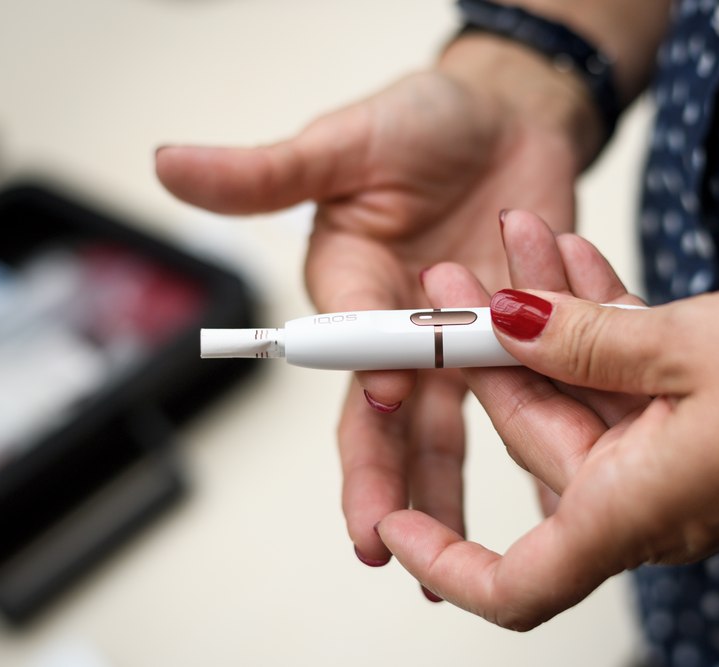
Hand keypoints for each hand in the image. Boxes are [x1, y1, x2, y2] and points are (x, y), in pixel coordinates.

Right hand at [155, 39, 595, 568]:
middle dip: (383, 477)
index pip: (350, 345)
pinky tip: (550, 500)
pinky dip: (535, 448)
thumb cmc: (425, 121)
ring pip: (450, 430)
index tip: (386, 398)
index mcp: (352, 287)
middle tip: (383, 542)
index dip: (368, 372)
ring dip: (447, 491)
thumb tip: (168, 162)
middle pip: (387, 416)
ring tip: (458, 558)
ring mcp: (460, 345)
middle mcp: (400, 330)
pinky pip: (527, 401)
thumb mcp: (347, 141)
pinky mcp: (520, 343)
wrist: (513, 118)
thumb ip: (268, 171)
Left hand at [377, 210, 718, 629]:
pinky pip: (623, 371)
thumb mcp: (689, 346)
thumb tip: (500, 322)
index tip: (393, 524)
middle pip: (536, 437)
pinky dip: (594, 319)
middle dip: (488, 354)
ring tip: (508, 240)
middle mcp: (648, 497)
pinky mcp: (694, 415)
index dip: (445, 561)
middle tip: (451, 282)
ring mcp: (671, 454)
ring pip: (576, 388)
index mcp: (639, 511)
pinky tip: (564, 258)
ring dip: (541, 316)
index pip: (518, 584)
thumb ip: (580, 339)